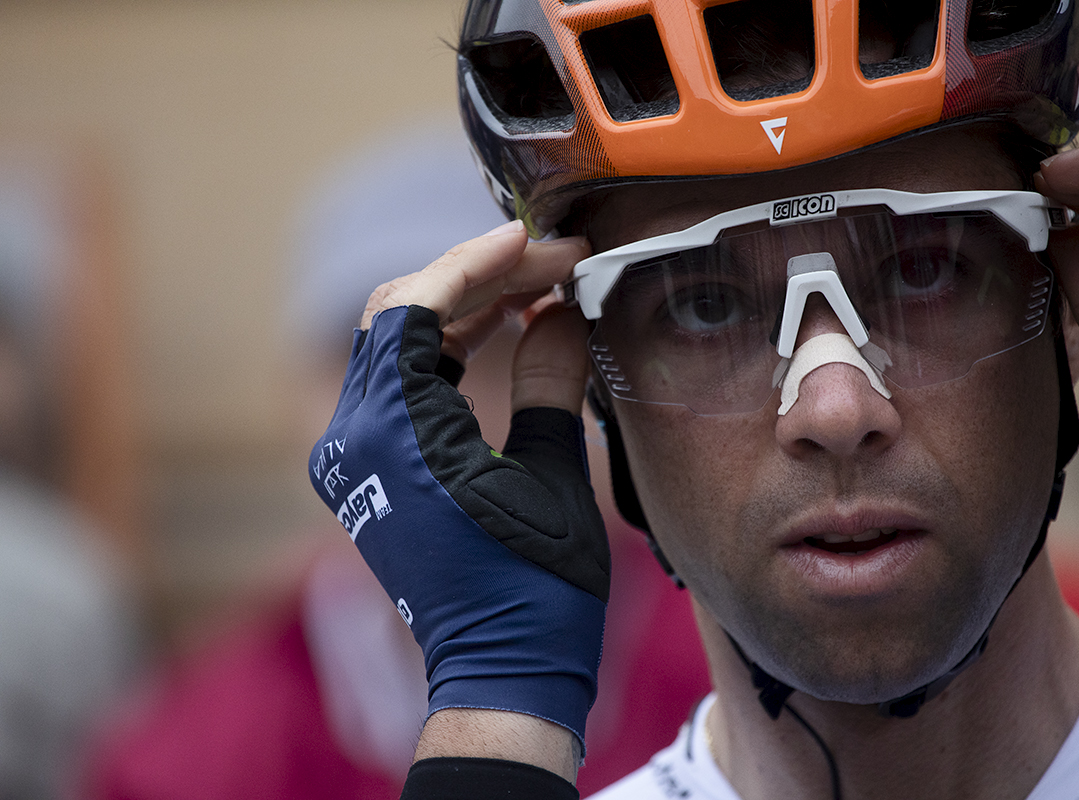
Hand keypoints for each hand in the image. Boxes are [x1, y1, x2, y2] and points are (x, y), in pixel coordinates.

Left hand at [310, 220, 604, 778]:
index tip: (534, 239)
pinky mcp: (368, 467)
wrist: (500, 668)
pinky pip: (400, 379)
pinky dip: (447, 345)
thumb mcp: (555, 474)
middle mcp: (354, 438)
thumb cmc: (536, 587)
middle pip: (400, 313)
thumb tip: (559, 310)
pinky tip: (503, 326)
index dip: (477, 261)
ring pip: (397, 340)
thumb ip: (551, 379)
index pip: (416, 307)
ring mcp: (353, 454)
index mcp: (394, 435)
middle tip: (553, 263)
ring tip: (540, 287)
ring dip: (464, 306)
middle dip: (477, 277)